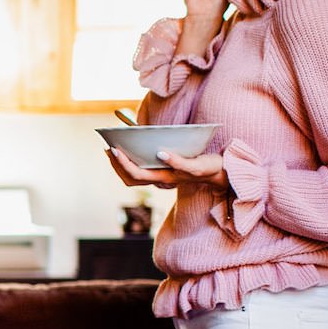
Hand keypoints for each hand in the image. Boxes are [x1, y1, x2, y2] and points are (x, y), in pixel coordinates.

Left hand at [107, 148, 229, 192]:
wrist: (220, 174)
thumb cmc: (210, 168)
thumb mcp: (198, 165)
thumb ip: (180, 162)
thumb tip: (161, 154)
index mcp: (166, 179)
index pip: (137, 174)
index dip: (123, 163)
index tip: (114, 149)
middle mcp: (160, 180)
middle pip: (130, 178)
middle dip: (116, 165)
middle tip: (107, 147)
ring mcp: (161, 177)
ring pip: (133, 176)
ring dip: (120, 165)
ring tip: (112, 149)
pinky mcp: (163, 172)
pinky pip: (140, 171)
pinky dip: (129, 162)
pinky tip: (127, 150)